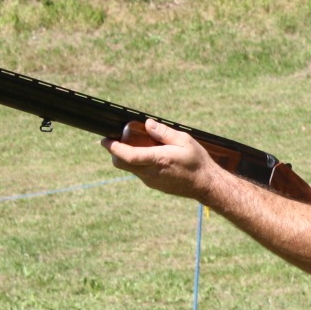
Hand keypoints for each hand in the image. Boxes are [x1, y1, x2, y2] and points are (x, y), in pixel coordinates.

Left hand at [102, 118, 218, 199]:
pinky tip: (149, 155)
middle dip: (114, 152)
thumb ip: (164, 132)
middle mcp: (151, 173)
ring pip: (129, 169)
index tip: (105, 140)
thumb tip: (148, 123)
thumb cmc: (197, 161)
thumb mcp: (184, 141)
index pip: (128, 156)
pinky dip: (137, 163)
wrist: (205, 184)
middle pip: (122, 164)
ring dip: (126, 157)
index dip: (113, 148)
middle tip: (116, 140)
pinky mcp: (154, 185)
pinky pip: (139, 173)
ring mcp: (151, 181)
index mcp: (158, 160)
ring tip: (137, 144)